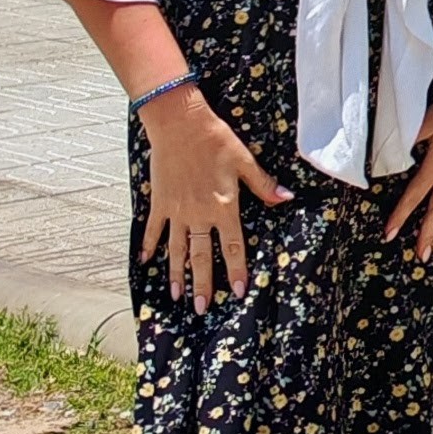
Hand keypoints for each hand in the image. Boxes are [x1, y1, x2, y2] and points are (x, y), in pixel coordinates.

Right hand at [140, 86, 287, 306]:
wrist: (180, 125)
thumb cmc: (216, 140)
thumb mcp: (245, 160)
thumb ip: (263, 184)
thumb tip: (286, 198)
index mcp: (224, 206)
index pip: (233, 245)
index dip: (237, 270)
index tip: (239, 292)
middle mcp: (199, 214)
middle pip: (202, 256)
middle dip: (203, 284)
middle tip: (203, 309)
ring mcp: (177, 211)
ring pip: (177, 249)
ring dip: (177, 274)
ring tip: (177, 297)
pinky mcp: (161, 203)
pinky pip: (154, 230)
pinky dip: (149, 246)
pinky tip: (146, 262)